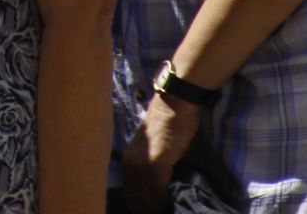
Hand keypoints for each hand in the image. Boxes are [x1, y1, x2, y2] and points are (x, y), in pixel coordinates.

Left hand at [122, 94, 203, 212]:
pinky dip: (165, 201)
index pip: (133, 196)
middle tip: (163, 212)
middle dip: (150, 208)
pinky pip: (157, 192)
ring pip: (146, 200)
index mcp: (129, 163)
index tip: (158, 210)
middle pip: (137, 201)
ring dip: (158, 207)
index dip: (145, 206)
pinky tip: (173, 205)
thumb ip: (163, 174)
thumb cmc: (174, 126)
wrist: (177, 104)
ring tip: (171, 210)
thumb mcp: (164, 153)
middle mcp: (129, 165)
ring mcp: (139, 165)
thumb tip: (168, 195)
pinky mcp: (152, 165)